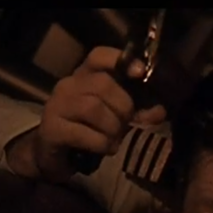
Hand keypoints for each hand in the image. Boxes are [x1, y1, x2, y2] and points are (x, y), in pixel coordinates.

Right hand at [9, 46, 167, 180]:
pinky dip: (101, 143)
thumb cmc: (87, 131)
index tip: (139, 73)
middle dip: (123, 107)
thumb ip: (137, 113)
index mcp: (84, 76)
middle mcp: (68, 85)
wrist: (54, 156)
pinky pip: (84, 133)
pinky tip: (104, 148)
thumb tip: (160, 111)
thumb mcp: (115, 118)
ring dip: (112, 128)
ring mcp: (57, 106)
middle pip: (103, 84)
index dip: (119, 60)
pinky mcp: (52, 129)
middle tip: (124, 125)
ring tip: (113, 139)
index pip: (99, 56)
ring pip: (94, 108)